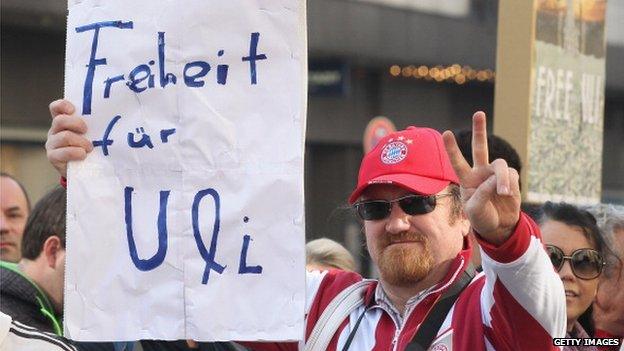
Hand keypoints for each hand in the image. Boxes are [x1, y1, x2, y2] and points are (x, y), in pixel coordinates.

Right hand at [45, 99, 92, 177]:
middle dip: (76, 123)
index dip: (63, 105)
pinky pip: (62, 152)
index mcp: (63, 122)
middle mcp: (55, 131)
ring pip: (64, 136)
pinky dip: (74, 153)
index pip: (56, 108)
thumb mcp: (92, 134)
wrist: (85, 169)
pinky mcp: (53, 157)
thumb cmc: (91, 147)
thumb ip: (94, 125)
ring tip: (90, 148)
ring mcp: (52, 144)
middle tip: (86, 130)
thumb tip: (114, 116)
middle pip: (60, 120)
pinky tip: (83, 155)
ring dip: (80, 141)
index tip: (73, 110)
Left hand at [442, 112, 520, 244]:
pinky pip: (512, 176)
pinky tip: (507, 194)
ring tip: (503, 193)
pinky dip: (510, 185)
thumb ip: (483, 194)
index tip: (446, 133)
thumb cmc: (481, 218)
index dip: (452, 148)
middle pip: (479, 147)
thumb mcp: (475, 210)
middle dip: (479, 130)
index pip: (457, 162)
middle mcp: (480, 173)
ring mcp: (495, 174)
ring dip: (502, 178)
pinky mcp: (510, 179)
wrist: (499, 227)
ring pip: (500, 165)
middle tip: (478, 113)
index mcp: (466, 179)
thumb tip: (497, 178)